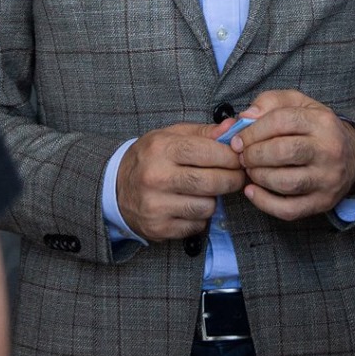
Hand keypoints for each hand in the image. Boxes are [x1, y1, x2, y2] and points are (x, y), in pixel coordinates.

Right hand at [116, 121, 249, 241]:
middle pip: (211, 182)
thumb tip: (234, 128)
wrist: (115, 188)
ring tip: (206, 191)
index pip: (208, 151)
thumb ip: (203, 132)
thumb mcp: (170, 136)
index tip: (239, 158)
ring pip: (207, 206)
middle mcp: (156, 177)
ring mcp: (156, 205)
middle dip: (233, 179)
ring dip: (213, 199)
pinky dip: (200, 217)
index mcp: (161, 148)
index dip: (231, 156)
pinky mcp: (158, 227)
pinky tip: (190, 205)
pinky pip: (197, 225)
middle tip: (238, 176)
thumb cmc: (150, 158)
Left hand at [232, 89, 354, 220]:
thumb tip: (244, 117)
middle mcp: (329, 150)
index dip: (252, 131)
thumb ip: (270, 102)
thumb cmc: (316, 128)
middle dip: (254, 154)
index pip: (281, 121)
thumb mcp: (298, 104)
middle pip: (283, 152)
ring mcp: (328, 179)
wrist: (351, 156)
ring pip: (286, 182)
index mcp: (322, 122)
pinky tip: (252, 191)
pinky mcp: (323, 202)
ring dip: (258, 176)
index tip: (237, 140)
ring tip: (250, 170)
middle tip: (242, 156)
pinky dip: (265, 202)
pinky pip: (289, 209)